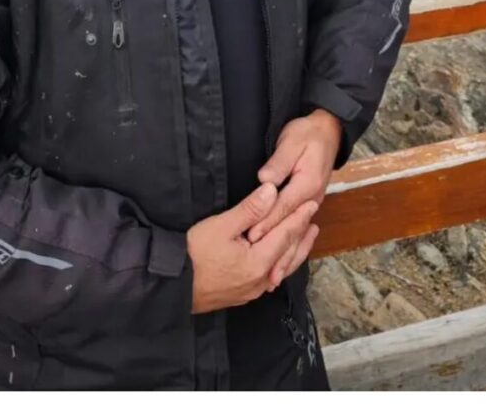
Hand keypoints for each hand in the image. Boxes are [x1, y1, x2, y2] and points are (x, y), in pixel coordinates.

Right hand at [187, 182, 318, 313]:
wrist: (172, 286)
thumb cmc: (194, 253)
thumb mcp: (221, 225)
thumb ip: (250, 210)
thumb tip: (272, 191)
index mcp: (259, 262)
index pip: (285, 234)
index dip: (299, 217)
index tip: (311, 204)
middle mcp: (261, 280)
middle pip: (288, 254)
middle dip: (301, 235)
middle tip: (313, 219)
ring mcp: (252, 290)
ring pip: (281, 268)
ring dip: (294, 251)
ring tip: (303, 239)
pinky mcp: (242, 294)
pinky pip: (271, 277)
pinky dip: (281, 263)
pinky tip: (280, 262)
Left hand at [246, 109, 341, 284]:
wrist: (328, 130)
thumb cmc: (307, 134)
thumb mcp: (291, 142)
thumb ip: (278, 163)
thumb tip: (265, 180)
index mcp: (307, 184)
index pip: (282, 208)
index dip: (265, 224)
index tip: (250, 238)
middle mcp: (312, 198)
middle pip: (290, 227)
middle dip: (276, 250)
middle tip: (262, 274)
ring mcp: (313, 202)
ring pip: (297, 233)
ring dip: (286, 255)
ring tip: (273, 279)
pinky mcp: (309, 202)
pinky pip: (300, 229)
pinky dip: (292, 247)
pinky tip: (284, 260)